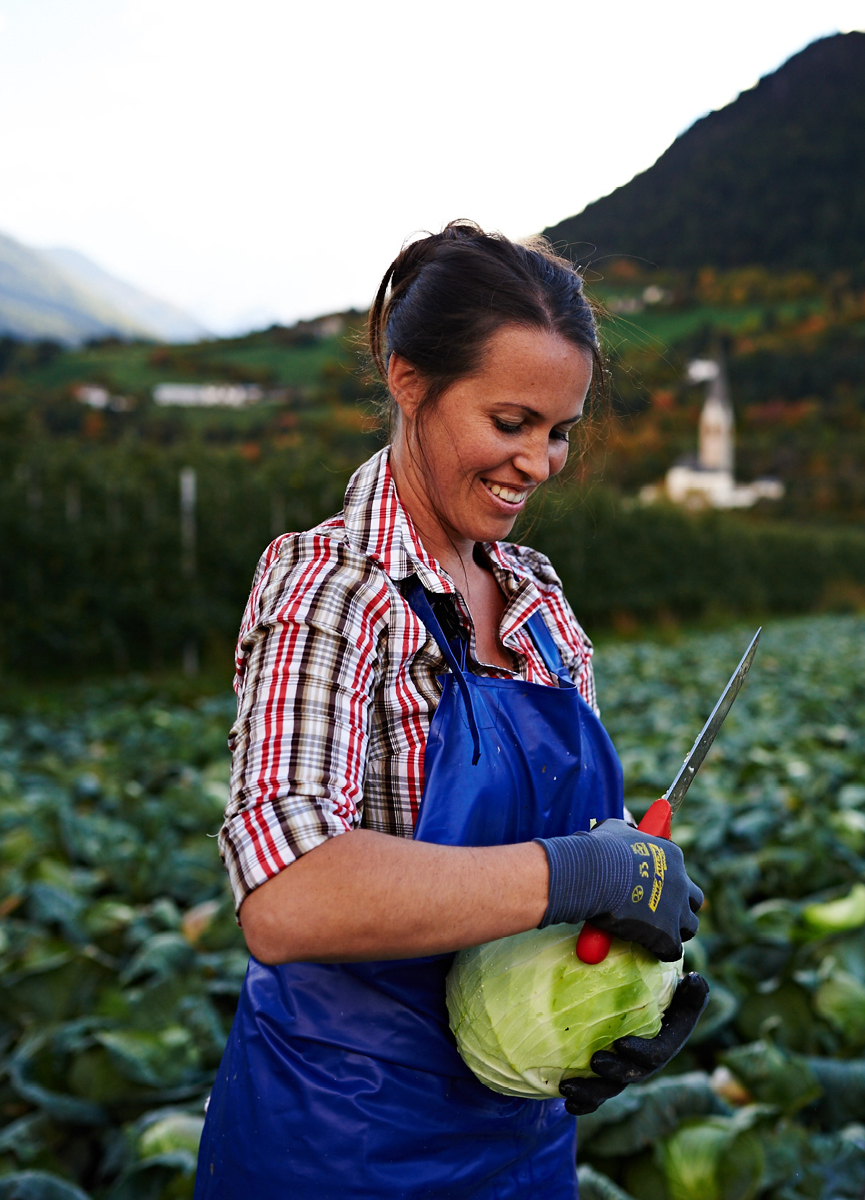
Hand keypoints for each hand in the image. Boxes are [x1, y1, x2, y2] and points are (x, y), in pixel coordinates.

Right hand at [535, 819, 703, 960]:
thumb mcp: (616, 830)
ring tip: (658, 933)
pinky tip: (648, 949)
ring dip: (676, 929)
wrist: (594, 875)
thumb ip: (626, 833)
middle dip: (682, 905)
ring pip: (690, 925)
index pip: (679, 871)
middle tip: (662, 911)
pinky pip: (672, 950)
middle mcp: (681, 882)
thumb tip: (624, 831)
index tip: (652, 886)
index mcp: (672, 856)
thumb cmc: (601, 850)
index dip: (666, 880)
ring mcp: (676, 910)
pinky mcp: (667, 935)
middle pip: (694, 899)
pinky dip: (661, 950)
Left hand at [559, 973, 709, 1114]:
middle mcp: (646, 1061)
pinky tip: (567, 1103)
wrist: (641, 1003)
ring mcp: (626, 1071)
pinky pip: (596, 1095)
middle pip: (632, 1075)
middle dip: (615, 1072)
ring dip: (591, 1092)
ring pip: (611, 1088)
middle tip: (595, 1062)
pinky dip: (584, 1102)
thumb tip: (694, 978)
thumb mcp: (678, 986)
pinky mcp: (607, 1076)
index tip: (622, 1043)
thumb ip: (688, 988)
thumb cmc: (661, 989)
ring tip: (568, 1087)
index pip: (658, 1053)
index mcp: (665, 1042)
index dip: (643, 1053)